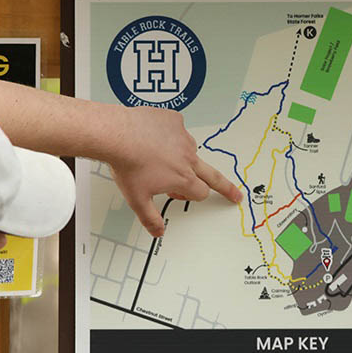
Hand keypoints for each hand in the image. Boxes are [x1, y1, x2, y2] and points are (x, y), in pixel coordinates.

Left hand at [106, 105, 241, 236]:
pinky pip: (176, 129)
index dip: (192, 196)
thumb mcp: (137, 199)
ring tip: (157, 157)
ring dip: (181, 157)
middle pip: (213, 175)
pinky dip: (168, 135)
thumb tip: (158, 232)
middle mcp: (188, 157)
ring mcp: (182, 137)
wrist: (116, 135)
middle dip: (227, 187)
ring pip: (189, 151)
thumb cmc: (127, 165)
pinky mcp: (174, 120)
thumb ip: (150, 218)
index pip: (200, 193)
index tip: (196, 196)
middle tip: (235, 193)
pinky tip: (153, 138)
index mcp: (182, 178)